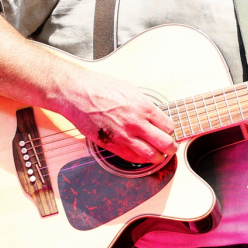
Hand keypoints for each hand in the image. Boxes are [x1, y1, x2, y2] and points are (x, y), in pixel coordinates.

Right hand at [57, 68, 174, 164]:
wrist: (77, 93)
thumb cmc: (100, 88)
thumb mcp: (130, 90)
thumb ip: (143, 105)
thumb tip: (153, 115)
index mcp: (143, 107)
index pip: (168, 126)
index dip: (170, 131)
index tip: (168, 132)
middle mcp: (136, 123)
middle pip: (164, 143)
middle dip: (170, 148)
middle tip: (170, 148)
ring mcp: (123, 135)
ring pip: (150, 155)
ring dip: (158, 157)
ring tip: (158, 156)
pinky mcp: (110, 144)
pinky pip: (131, 158)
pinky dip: (140, 159)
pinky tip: (142, 157)